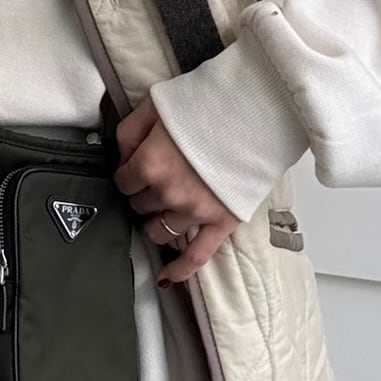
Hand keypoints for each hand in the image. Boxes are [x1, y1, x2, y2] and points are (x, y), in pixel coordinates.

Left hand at [112, 93, 239, 285]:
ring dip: (156, 221)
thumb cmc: (210, 103)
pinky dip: (180, 269)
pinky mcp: (222, 222)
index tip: (136, 167)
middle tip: (155, 180)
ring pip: (159, 231)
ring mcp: (195, 211)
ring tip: (162, 209)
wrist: (258, 108)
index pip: (122, 182)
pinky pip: (196, 257)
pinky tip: (166, 278)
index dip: (128, 173)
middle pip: (140, 206)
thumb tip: (122, 158)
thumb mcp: (155, 106)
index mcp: (149, 164)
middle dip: (143, 193)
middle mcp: (169, 192)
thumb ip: (129, 135)